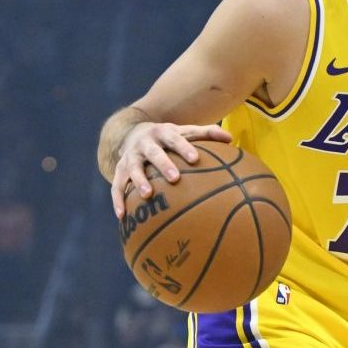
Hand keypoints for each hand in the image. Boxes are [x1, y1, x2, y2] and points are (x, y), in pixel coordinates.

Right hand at [109, 121, 232, 217]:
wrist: (133, 133)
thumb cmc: (169, 138)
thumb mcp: (185, 131)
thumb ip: (207, 133)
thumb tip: (231, 139)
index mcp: (163, 133)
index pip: (175, 138)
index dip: (184, 148)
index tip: (195, 159)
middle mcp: (145, 144)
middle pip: (153, 153)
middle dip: (163, 164)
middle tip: (174, 178)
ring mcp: (130, 157)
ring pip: (133, 169)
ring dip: (138, 181)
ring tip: (148, 195)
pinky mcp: (119, 170)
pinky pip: (117, 185)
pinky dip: (118, 200)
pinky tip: (122, 216)